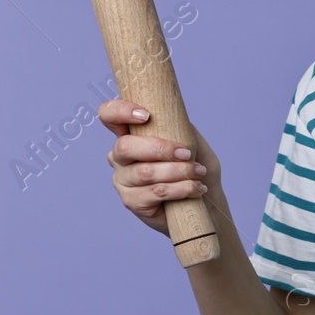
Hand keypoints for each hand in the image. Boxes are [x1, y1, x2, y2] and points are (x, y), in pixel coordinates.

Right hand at [99, 100, 219, 236]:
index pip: (109, 116)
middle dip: (159, 148)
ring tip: (198, 172)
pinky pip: (155, 192)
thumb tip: (175, 117)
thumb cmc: (196, 168)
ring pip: (145, 172)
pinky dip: (181, 188)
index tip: (146, 115)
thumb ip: (181, 128)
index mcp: (130, 135)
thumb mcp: (194, 143)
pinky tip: (196, 188)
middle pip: (125, 147)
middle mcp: (120, 157)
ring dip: (178, 171)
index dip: (120, 112)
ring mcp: (123, 181)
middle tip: (186, 153)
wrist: (205, 202)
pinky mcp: (132, 202)